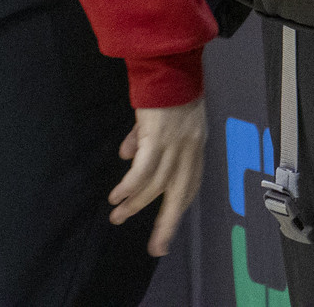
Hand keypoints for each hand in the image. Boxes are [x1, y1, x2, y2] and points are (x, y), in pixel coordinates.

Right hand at [109, 96, 206, 255]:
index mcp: (195, 146)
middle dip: (167, 223)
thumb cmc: (168, 89)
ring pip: (156, 185)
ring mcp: (175, 145)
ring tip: (118, 217)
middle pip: (179, 194)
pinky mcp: (157, 138)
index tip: (169, 228)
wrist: (169, 66)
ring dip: (136, 204)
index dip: (179, 206)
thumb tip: (126, 156)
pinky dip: (130, 186)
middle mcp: (189, 150)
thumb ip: (146, 139)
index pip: (191, 183)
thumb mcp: (166, 119)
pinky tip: (118, 197)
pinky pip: (143, 170)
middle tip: (156, 247)